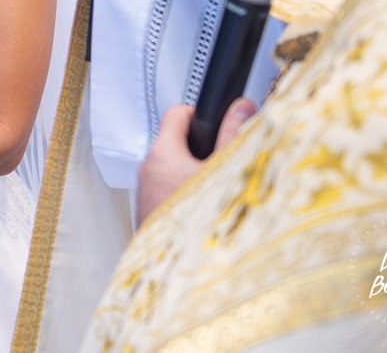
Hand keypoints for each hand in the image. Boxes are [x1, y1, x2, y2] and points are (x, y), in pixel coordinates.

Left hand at [136, 99, 254, 225]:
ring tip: (219, 190)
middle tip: (225, 162)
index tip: (219, 125)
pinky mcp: (148, 217)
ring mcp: (144, 196)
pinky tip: (205, 212)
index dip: (200, 114)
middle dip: (201, 149)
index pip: (176, 114)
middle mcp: (147, 172)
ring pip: (172, 172)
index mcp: (162, 155)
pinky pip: (167, 195)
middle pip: (175, 144)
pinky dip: (185, 197)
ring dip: (194, 176)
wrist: (183, 279)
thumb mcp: (225, 173)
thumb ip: (233, 136)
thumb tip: (242, 106)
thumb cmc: (202, 223)